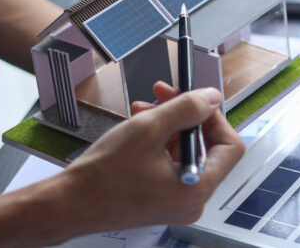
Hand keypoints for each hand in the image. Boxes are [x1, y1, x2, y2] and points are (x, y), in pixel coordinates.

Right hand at [58, 82, 244, 232]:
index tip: (197, 100)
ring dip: (168, 125)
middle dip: (186, 116)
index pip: (230, 146)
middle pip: (206, 147)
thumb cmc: (103, 177)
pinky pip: (170, 164)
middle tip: (166, 94)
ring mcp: (176, 201)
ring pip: (185, 152)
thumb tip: (211, 98)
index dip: (215, 117)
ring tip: (145, 109)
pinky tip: (140, 126)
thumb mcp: (149, 129)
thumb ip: (187, 109)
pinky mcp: (160, 199)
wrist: (69, 204)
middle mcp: (192, 199)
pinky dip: (159, 142)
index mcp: (197, 186)